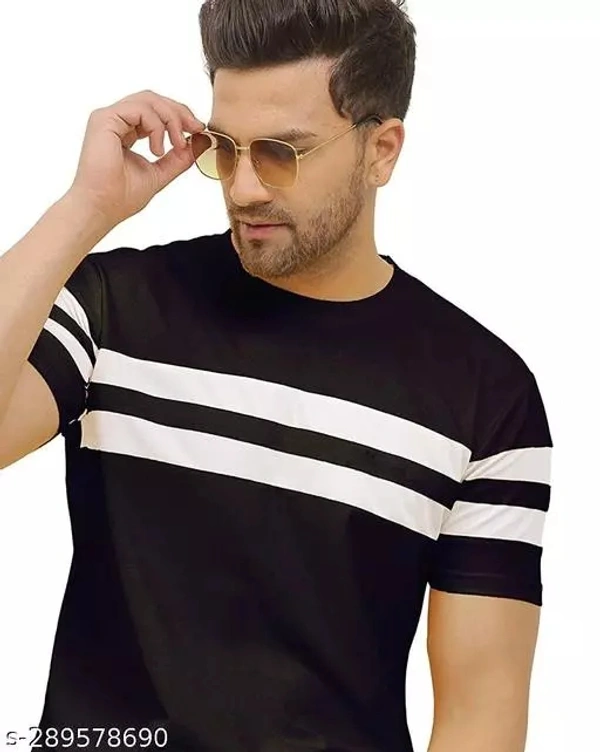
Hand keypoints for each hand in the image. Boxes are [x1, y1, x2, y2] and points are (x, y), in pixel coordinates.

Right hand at [67, 90, 205, 226]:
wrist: (101, 208)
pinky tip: (157, 150)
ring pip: (149, 100)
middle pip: (153, 99)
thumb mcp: (160, 173)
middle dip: (179, 111)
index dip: (179, 115)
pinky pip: (140, 109)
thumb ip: (179, 158)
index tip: (198, 130)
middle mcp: (116, 121)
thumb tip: (202, 142)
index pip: (155, 110)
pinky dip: (156, 126)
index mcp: (126, 131)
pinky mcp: (104, 119)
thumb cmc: (121, 197)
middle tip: (196, 128)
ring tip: (177, 145)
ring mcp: (109, 118)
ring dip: (171, 119)